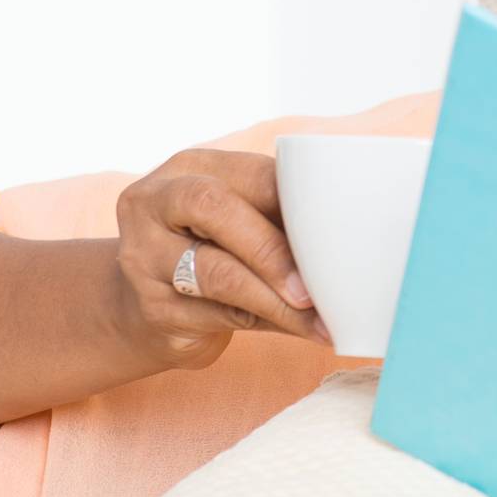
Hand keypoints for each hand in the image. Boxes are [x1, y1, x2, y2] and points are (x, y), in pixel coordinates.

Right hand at [112, 148, 332, 371]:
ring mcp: (143, 257)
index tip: (342, 229)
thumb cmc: (218, 248)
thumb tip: (353, 239)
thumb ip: (281, 218)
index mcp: (190, 166)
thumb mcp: (243, 219)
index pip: (250, 172)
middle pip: (214, 208)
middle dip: (272, 248)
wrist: (150, 302)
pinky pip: (219, 315)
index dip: (297, 200)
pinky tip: (304, 330)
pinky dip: (270, 324)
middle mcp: (154, 203)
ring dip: (278, 300)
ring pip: (218, 274)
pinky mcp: (152, 308)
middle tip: (314, 285)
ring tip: (321, 318)